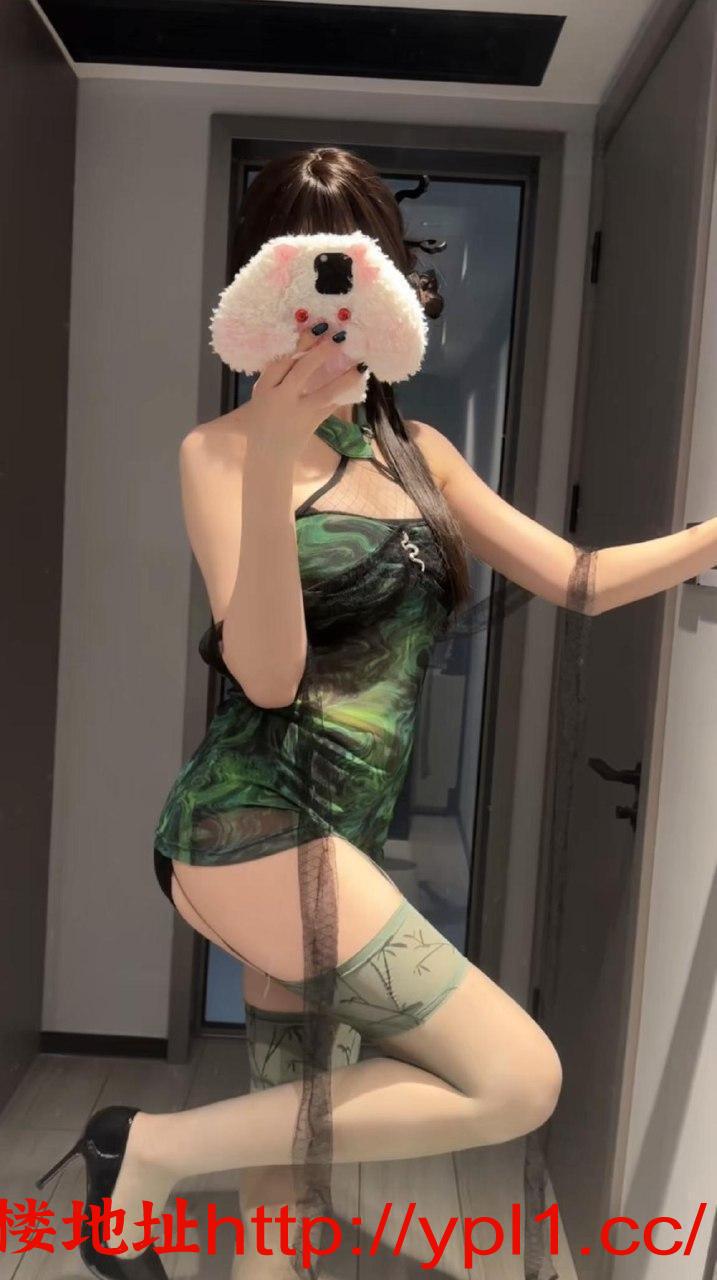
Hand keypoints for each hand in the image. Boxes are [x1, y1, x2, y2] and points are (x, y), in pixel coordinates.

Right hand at [241, 326, 367, 454]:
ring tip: (361, 365)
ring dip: (344, 377)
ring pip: (325, 392)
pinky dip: (345, 394)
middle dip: (322, 352)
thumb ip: (274, 375)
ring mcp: (299, 412)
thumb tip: (295, 348)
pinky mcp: (313, 423)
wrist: (268, 455)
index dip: (300, 343)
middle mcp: (282, 398)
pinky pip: (332, 406)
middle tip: (340, 337)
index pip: (282, 361)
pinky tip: (358, 382)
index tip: (315, 326)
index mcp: (266, 388)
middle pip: (303, 371)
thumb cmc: (261, 420)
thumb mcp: (260, 395)